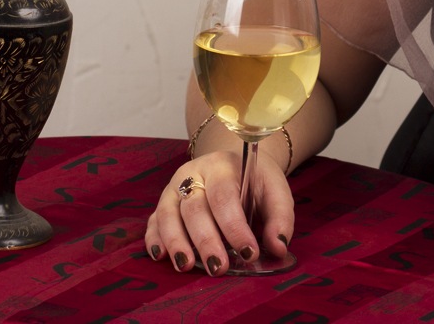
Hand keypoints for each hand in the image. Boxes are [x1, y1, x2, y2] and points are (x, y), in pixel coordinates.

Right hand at [144, 149, 294, 275]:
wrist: (236, 165)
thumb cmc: (255, 181)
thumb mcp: (275, 191)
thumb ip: (280, 218)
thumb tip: (278, 247)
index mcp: (223, 165)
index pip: (225, 197)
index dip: (234, 227)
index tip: (249, 253)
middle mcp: (193, 173)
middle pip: (194, 208)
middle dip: (205, 240)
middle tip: (218, 267)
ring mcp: (174, 187)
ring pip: (168, 214)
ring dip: (176, 242)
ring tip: (186, 266)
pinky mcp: (164, 202)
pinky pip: (153, 221)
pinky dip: (154, 239)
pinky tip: (161, 256)